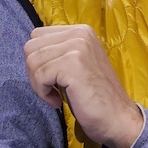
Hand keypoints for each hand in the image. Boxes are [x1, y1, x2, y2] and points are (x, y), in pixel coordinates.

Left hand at [25, 25, 143, 147]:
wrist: (117, 117)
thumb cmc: (95, 95)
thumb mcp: (77, 63)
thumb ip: (58, 51)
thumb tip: (30, 51)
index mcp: (81, 31)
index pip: (37, 36)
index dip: (38, 60)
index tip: (53, 78)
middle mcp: (80, 33)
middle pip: (31, 47)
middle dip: (34, 72)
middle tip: (51, 88)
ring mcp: (77, 47)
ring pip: (32, 61)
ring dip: (38, 84)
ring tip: (56, 95)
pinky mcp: (73, 64)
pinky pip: (39, 75)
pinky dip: (43, 93)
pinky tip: (58, 101)